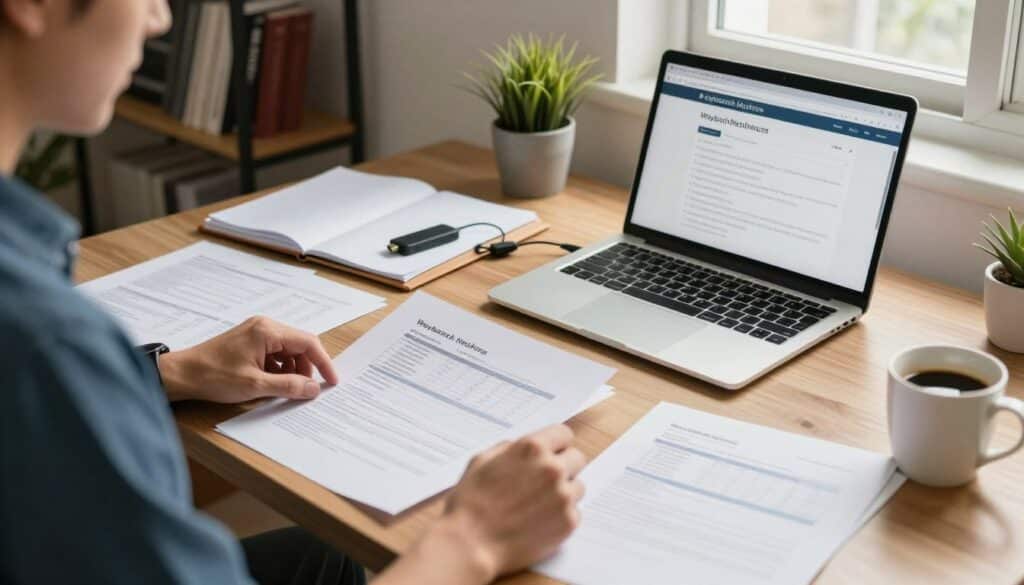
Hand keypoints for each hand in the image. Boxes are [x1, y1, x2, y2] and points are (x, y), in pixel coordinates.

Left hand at [158, 316, 337, 402]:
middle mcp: (264, 326)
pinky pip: (274, 353)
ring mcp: (256, 332)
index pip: (307, 343)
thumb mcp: (255, 385)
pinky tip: (272, 384)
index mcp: (268, 331)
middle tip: (306, 390)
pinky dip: (279, 369)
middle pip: (299, 345)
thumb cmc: (213, 376)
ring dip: (292, 370)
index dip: (323, 362)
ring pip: (287, 351)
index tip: (332, 381)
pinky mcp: (249, 342)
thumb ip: (288, 386)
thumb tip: (314, 389)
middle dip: (306, 368)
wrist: (181, 374)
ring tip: (285, 389)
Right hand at [441, 424, 585, 578]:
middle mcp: (552, 469)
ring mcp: (563, 496)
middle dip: (564, 466)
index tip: (552, 453)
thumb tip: (522, 447)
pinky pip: (575, 512)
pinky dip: (561, 516)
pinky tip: (538, 521)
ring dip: (564, 492)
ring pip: (578, 486)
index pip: (564, 434)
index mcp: (532, 448)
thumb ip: (509, 449)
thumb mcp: (482, 461)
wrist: (470, 543)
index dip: (556, 444)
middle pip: (577, 458)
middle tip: (545, 481)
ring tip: (538, 504)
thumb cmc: (471, 503)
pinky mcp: (568, 522)